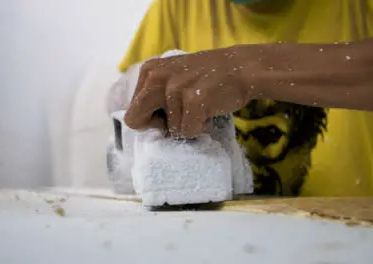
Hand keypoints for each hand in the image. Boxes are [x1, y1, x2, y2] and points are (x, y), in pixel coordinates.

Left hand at [124, 47, 256, 137]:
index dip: (150, 120)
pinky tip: (210, 110)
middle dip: (159, 127)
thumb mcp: (172, 77)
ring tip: (202, 106)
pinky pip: (189, 132)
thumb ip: (154, 95)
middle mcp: (156, 77)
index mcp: (148, 71)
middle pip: (137, 121)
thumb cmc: (206, 78)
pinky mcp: (193, 100)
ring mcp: (174, 88)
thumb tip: (138, 124)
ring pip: (171, 130)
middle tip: (181, 117)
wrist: (241, 67)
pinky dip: (202, 127)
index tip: (168, 114)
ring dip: (189, 124)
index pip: (131, 112)